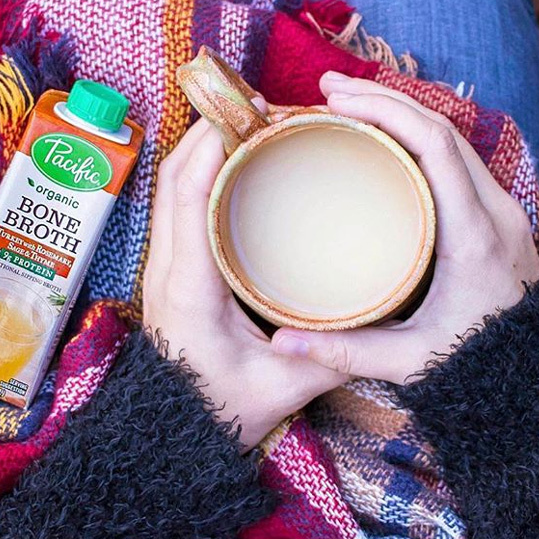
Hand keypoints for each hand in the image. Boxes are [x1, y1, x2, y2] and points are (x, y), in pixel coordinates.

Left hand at [142, 108, 346, 450]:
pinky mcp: (172, 264)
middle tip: (260, 109)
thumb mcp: (285, 385)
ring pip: (170, 184)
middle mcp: (168, 264)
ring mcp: (164, 262)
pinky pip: (177, 201)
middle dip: (210, 130)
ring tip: (250, 126)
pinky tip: (235, 165)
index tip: (249, 114)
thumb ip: (331, 350)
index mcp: (190, 286)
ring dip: (202, 147)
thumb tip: (374, 312)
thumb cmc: (222, 409)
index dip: (212, 144)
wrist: (175, 429)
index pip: (187, 195)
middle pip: (173, 176)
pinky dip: (200, 171)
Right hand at [271, 72, 538, 384]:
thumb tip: (280, 342)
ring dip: (402, 109)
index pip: (436, 147)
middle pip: (442, 127)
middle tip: (327, 89)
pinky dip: (418, 131)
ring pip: (452, 134)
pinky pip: (457, 153)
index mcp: (472, 236)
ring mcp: (500, 206)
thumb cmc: (477, 364)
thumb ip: (345, 353)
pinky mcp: (496, 210)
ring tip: (348, 100)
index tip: (337, 101)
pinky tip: (386, 130)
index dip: (387, 112)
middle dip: (384, 98)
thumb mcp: (410, 361)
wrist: (537, 372)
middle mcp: (493, 210)